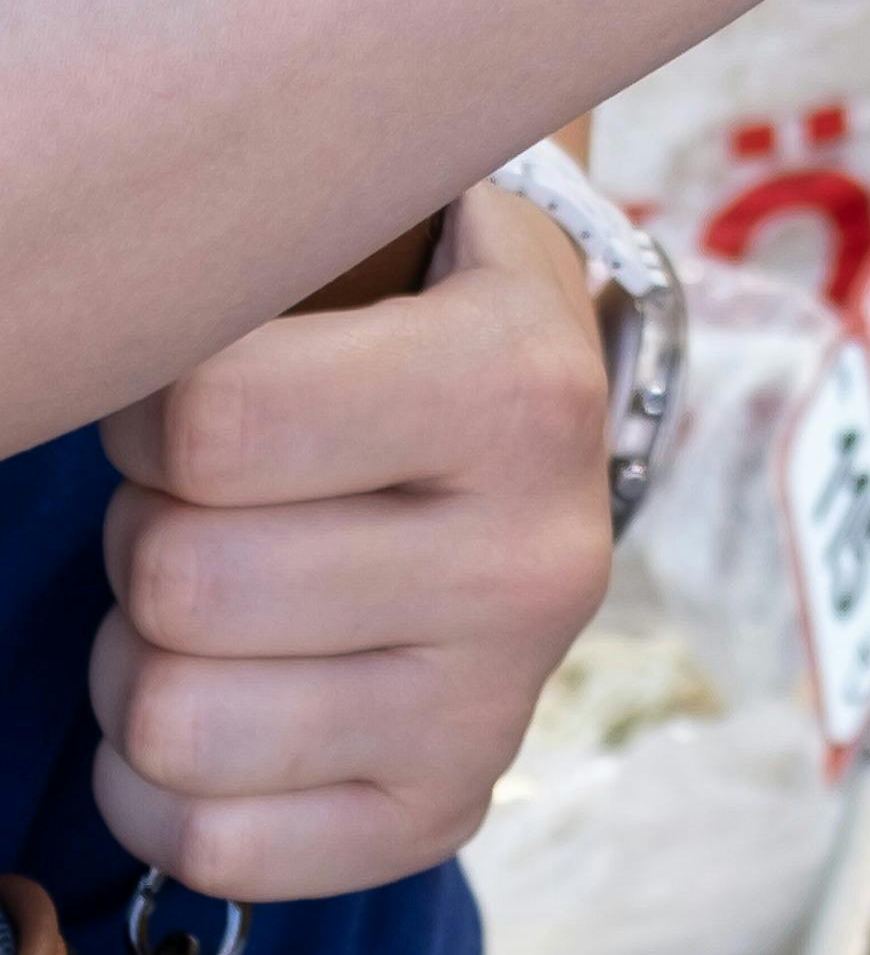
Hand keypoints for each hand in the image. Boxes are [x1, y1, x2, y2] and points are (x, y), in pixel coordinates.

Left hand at [90, 185, 612, 899]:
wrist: (525, 418)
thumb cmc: (394, 312)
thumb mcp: (384, 220)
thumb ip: (271, 224)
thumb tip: (131, 239)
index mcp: (525, 387)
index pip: (213, 419)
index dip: (151, 402)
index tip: (201, 386)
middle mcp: (542, 557)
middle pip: (183, 578)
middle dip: (150, 527)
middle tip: (216, 495)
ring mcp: (504, 699)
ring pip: (177, 719)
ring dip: (149, 654)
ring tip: (221, 590)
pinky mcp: (450, 803)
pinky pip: (215, 844)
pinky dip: (168, 781)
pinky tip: (230, 691)